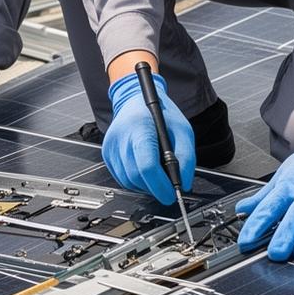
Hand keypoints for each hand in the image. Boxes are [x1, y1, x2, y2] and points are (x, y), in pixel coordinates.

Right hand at [102, 71, 196, 204]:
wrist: (135, 100)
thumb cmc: (160, 114)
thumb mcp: (183, 129)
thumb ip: (187, 157)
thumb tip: (184, 184)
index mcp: (140, 127)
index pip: (147, 165)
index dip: (160, 185)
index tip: (171, 194)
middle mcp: (121, 137)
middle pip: (136, 176)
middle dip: (154, 187)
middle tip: (168, 188)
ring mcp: (111, 146)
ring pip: (128, 181)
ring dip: (145, 185)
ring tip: (158, 176)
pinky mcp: (107, 154)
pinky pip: (122, 178)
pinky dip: (136, 180)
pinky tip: (145, 171)